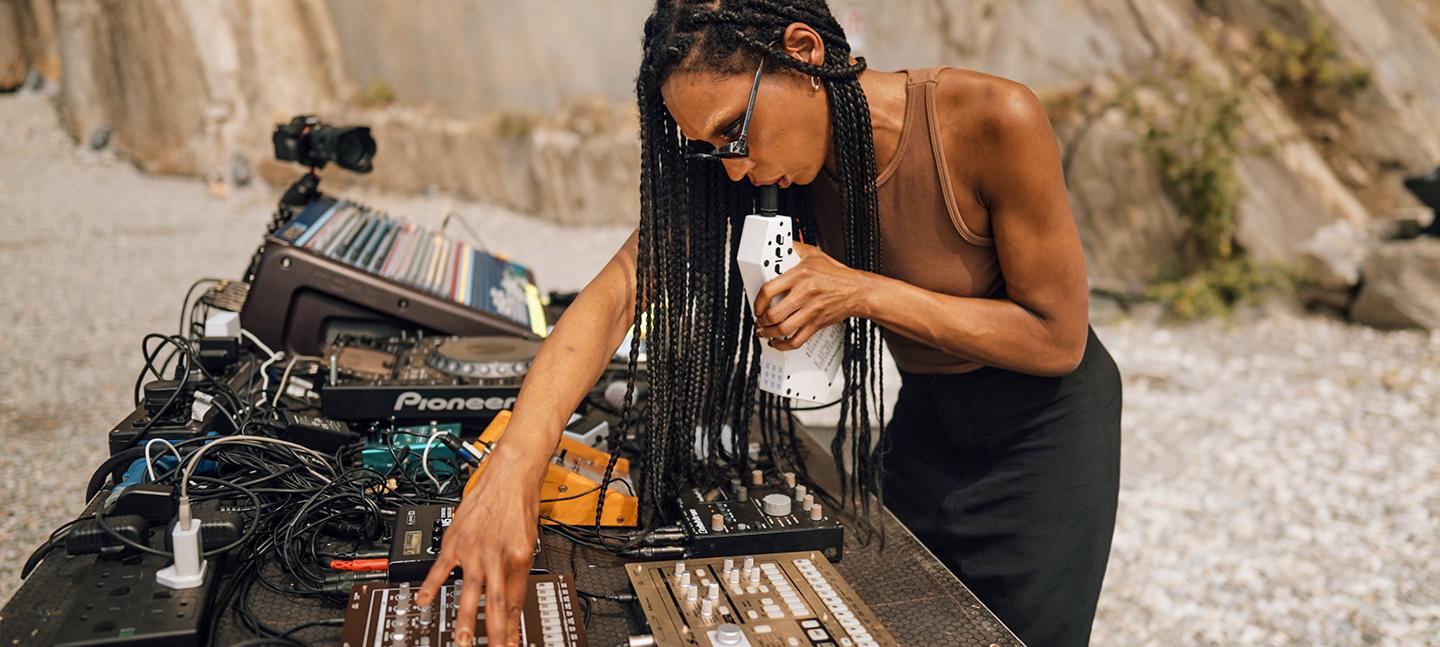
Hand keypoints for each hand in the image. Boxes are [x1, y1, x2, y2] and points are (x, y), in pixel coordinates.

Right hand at [416, 453, 540, 646]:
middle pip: (496, 603)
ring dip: (466, 619)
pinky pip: (440, 567)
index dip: (514, 627)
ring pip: (470, 592)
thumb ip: (517, 571)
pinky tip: (423, 602)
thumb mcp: (528, 542)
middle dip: (494, 632)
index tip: (511, 645)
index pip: (515, 601)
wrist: (510, 475)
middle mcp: (497, 556)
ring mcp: (474, 549)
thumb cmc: (520, 505)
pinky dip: (431, 585)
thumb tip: (512, 599)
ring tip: (461, 641)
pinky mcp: (455, 540)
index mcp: (519, 558)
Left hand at [754, 241, 870, 349]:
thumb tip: (779, 243)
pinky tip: (777, 342)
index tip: (756, 305)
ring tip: (763, 331)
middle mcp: (804, 294)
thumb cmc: (835, 274)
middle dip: (761, 320)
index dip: (757, 301)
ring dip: (768, 333)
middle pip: (774, 314)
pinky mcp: (817, 324)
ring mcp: (811, 311)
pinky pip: (796, 340)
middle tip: (758, 319)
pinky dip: (783, 345)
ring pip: (783, 329)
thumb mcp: (813, 254)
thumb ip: (794, 248)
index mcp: (800, 275)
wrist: (857, 290)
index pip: (769, 290)